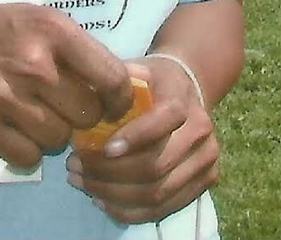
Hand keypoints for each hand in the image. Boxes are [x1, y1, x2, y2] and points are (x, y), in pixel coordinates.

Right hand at [0, 3, 131, 169]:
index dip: (119, 99)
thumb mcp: (35, 17)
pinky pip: (28, 156)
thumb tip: (114, 83)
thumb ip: (73, 47)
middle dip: (81, 115)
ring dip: (53, 132)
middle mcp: (35, 65)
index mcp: (54, 31)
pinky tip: (16, 130)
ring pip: (59, 139)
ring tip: (35, 114)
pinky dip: (27, 149)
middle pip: (87, 114)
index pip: (112, 77)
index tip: (113, 104)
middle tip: (64, 106)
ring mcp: (8, 98)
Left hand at [68, 57, 219, 224]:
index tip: (104, 147)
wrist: (186, 95)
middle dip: (109, 171)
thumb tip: (88, 96)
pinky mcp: (202, 185)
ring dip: (113, 194)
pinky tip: (101, 200)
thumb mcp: (136, 70)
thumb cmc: (152, 83)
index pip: (165, 119)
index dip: (135, 137)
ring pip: (157, 193)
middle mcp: (201, 133)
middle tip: (74, 166)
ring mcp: (205, 162)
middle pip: (156, 165)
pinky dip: (128, 211)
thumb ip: (115, 79)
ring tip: (81, 183)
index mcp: (184, 99)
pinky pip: (162, 209)